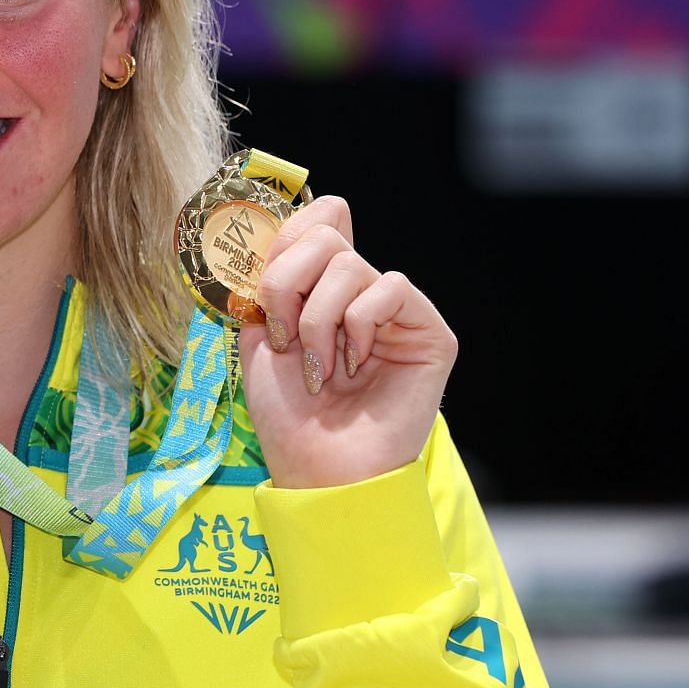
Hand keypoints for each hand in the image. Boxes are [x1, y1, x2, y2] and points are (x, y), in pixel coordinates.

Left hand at [236, 195, 455, 488]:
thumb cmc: (288, 413)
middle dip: (287, 284)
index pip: (316, 220)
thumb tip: (278, 222)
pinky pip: (390, 288)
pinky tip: (353, 365)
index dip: (284, 239)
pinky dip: (357, 325)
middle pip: (324, 234)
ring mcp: (396, 313)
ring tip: (317, 367)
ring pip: (349, 263)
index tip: (261, 290)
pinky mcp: (429, 333)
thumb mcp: (259, 334)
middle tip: (284, 336)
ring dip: (317, 319)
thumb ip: (268, 277)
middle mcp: (360, 294)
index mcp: (321, 289)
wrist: (317, 468)